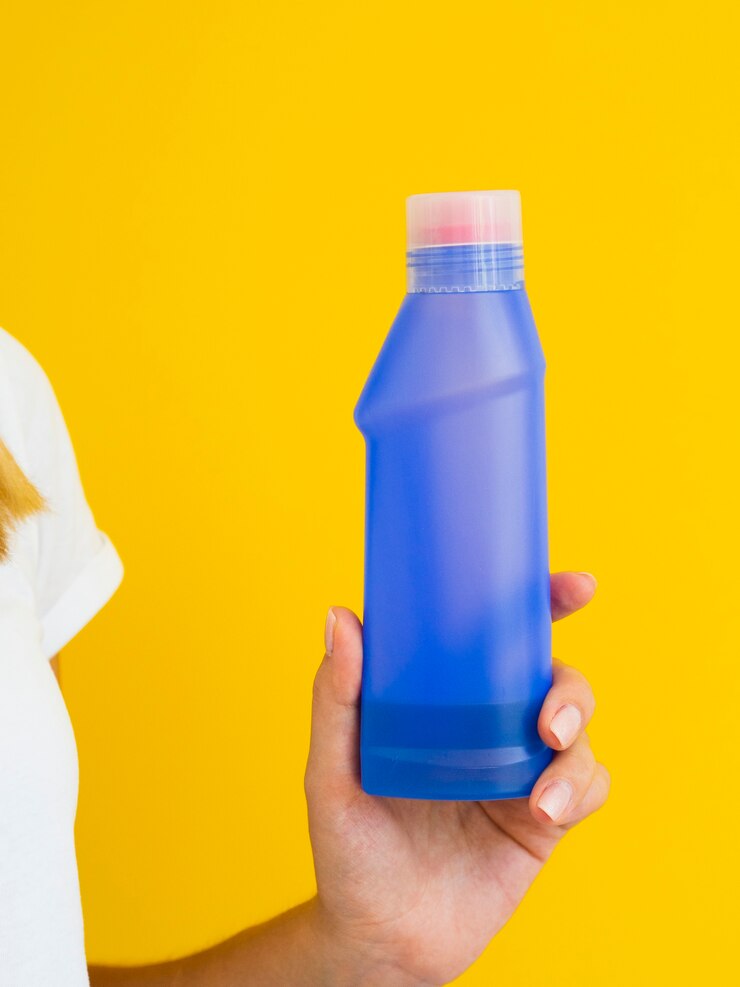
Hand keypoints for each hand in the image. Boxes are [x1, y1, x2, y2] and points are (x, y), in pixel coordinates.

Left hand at [304, 572, 608, 986]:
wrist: (381, 939)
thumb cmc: (349, 848)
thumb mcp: (331, 772)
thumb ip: (336, 699)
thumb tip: (340, 614)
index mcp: (443, 699)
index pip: (495, 636)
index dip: (541, 603)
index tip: (574, 587)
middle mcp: (487, 723)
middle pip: (552, 676)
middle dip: (570, 686)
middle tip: (551, 717)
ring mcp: (518, 768)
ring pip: (578, 729)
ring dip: (576, 744)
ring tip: (543, 783)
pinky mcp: (543, 817)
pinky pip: (588, 785)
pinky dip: (580, 789)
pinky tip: (544, 812)